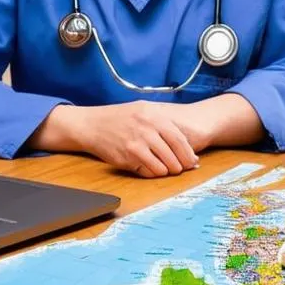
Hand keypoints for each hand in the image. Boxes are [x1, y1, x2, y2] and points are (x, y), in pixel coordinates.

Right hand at [50, 101, 200, 177]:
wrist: (93, 125)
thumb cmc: (121, 118)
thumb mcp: (144, 110)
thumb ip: (165, 125)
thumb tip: (187, 147)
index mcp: (153, 116)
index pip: (179, 140)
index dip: (188, 154)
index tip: (192, 161)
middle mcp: (146, 130)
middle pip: (173, 156)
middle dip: (180, 166)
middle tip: (181, 168)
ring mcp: (136, 145)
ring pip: (162, 167)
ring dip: (167, 171)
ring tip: (165, 168)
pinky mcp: (127, 158)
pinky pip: (148, 171)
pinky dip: (153, 173)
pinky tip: (151, 167)